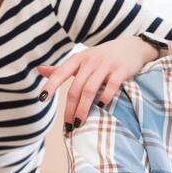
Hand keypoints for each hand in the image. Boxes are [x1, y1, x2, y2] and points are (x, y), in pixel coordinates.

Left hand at [36, 35, 156, 128]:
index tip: (42, 99)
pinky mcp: (121, 70)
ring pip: (90, 89)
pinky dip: (105, 98)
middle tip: (68, 125)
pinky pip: (111, 86)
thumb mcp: (82, 59)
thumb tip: (39, 70)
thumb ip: (61, 68)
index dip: (50, 85)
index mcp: (78, 58)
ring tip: (80, 123)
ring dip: (83, 108)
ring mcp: (106, 65)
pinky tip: (101, 108)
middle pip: (76, 87)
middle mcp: (90, 60)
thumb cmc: (102, 56)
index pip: (60, 72)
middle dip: (70, 108)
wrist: (132, 47)